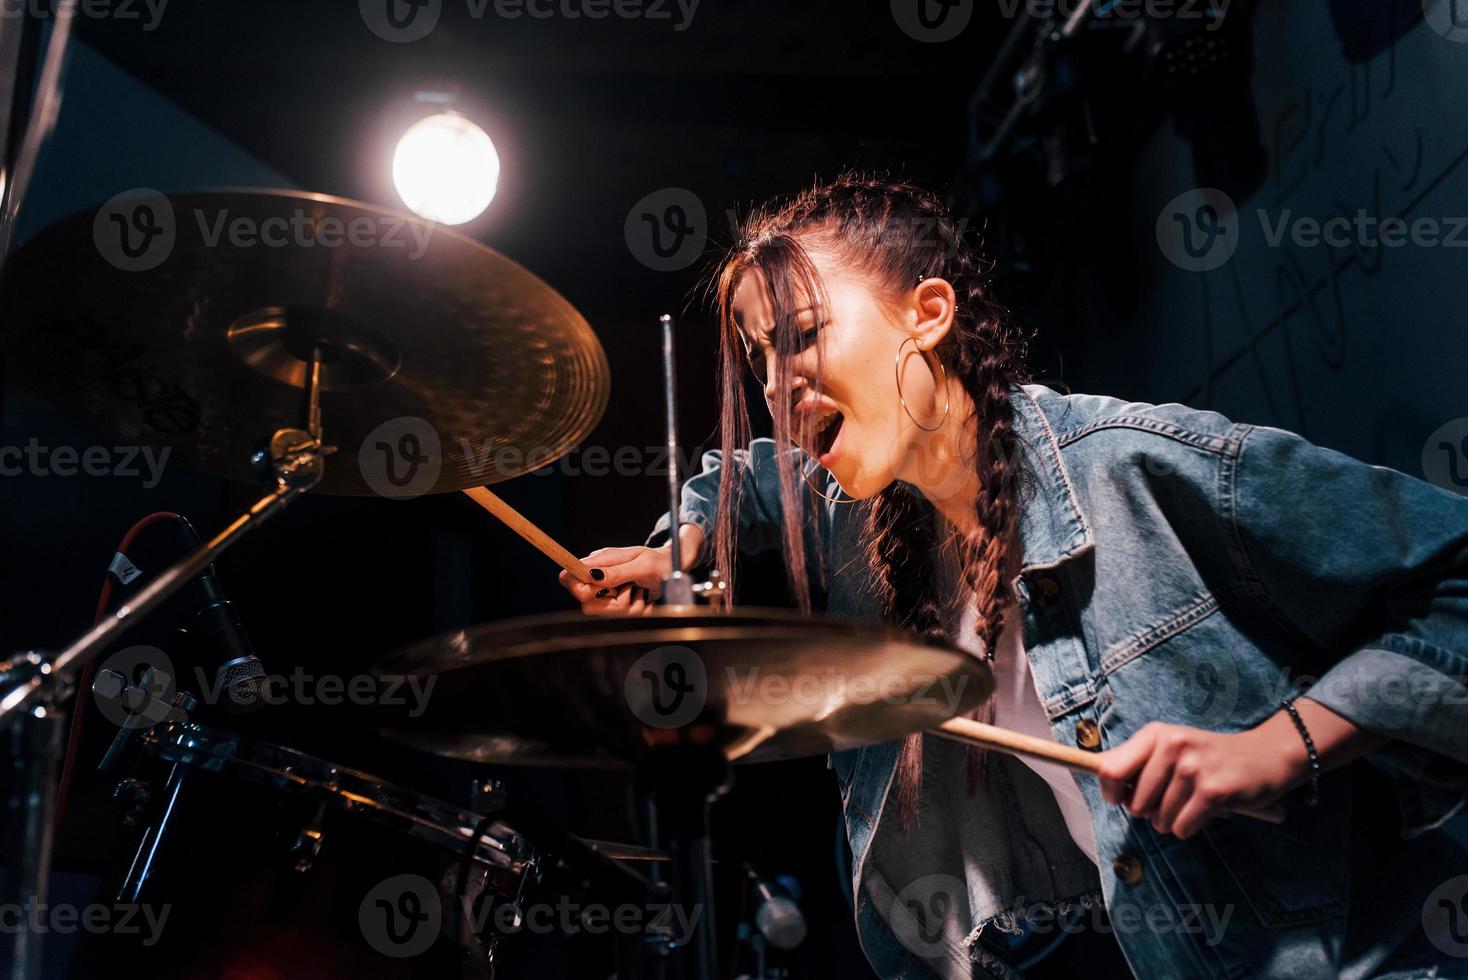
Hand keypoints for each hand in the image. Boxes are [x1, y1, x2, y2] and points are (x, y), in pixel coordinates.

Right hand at [558, 545, 670, 615]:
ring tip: (639, 592)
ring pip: (603, 612)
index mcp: (601, 560)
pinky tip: (643, 597)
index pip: (569, 577)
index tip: (598, 589)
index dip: (577, 587)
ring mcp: (608, 590)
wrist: (674, 568)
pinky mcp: (617, 602)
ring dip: (626, 607)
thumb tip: (592, 575)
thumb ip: (617, 571)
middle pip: (585, 601)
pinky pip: (619, 616)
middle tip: (629, 589)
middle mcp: (600, 576)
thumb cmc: (659, 561)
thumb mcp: (642, 565)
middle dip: (610, 603)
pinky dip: (636, 610)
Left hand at [1096, 721, 1306, 838]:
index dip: (1109, 792)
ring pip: (1160, 820)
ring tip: (1193, 801)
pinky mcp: (1214, 791)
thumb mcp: (1169, 746)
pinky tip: (1205, 811)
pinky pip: (1182, 828)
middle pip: (1135, 804)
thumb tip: (1098, 772)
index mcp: (1155, 735)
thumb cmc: (1208, 756)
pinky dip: (1191, 827)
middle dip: (1150, 811)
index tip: (1118, 799)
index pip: (1109, 769)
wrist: (1265, 755)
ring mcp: (1193, 769)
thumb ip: (1134, 759)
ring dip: (1174, 820)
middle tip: (1172, 799)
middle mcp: (1171, 747)